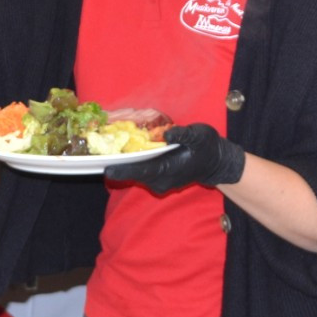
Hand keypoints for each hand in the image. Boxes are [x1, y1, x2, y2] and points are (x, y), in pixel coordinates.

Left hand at [102, 123, 245, 194]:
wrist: (217, 163)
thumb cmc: (208, 147)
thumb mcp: (200, 135)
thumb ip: (183, 134)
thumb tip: (168, 134)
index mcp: (169, 169)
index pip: (142, 171)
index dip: (124, 170)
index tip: (106, 169)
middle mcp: (162, 180)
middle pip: (134, 173)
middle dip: (118, 164)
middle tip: (98, 153)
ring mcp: (160, 182)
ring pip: (136, 174)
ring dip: (123, 164)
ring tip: (106, 151)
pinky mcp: (159, 179)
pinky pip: (141, 173)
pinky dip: (131, 164)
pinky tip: (122, 153)